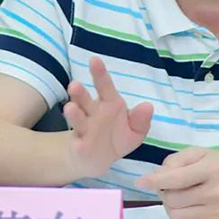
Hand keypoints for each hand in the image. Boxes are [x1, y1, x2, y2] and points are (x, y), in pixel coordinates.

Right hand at [63, 56, 152, 179]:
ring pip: (78, 119)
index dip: (99, 73)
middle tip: (74, 85)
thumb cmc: (118, 137)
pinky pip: (79, 145)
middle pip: (85, 100)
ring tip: (70, 108)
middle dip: (79, 93)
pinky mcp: (81, 147)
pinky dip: (78, 145)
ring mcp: (85, 130)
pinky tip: (78, 144)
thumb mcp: (136, 130)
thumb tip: (148, 106)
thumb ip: (141, 119)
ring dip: (74, 113)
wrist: (99, 158)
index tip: (94, 59)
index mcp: (108, 104)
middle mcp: (93, 113)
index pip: (104, 86)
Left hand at [135, 147, 218, 218]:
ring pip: (176, 215)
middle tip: (168, 184)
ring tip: (177, 195)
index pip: (177, 178)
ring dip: (169, 205)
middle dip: (163, 191)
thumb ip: (176, 160)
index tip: (140, 181)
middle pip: (173, 199)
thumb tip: (156, 176)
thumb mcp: (201, 152)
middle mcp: (216, 193)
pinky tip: (189, 204)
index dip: (155, 180)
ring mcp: (216, 212)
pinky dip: (181, 214)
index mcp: (212, 169)